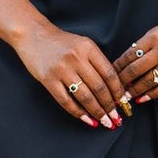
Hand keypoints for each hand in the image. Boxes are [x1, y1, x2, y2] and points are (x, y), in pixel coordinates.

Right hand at [13, 21, 129, 127]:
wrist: (33, 35)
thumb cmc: (61, 42)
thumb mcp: (83, 45)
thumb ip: (97, 62)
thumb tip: (113, 88)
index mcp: (88, 48)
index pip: (109, 74)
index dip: (118, 91)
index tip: (123, 103)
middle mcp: (76, 58)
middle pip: (99, 88)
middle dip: (110, 106)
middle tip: (116, 118)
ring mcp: (62, 69)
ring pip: (85, 97)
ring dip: (97, 112)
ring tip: (105, 122)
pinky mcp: (48, 80)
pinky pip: (66, 101)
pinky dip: (79, 113)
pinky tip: (87, 119)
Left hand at [113, 3, 157, 103]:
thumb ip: (148, 42)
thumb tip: (131, 60)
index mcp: (155, 35)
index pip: (129, 55)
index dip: (118, 67)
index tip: (111, 74)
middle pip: (135, 71)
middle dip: (122, 82)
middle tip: (115, 89)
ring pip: (148, 82)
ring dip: (135, 91)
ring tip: (127, 96)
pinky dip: (152, 94)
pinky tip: (144, 98)